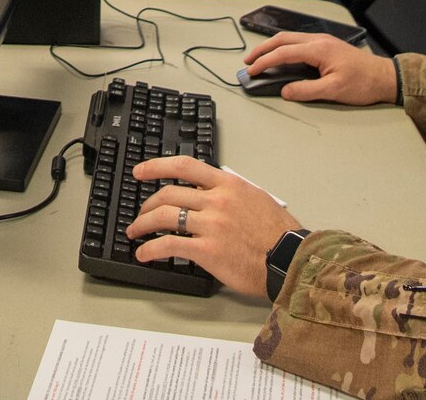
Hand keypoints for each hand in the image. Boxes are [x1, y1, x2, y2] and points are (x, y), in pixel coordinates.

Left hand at [126, 157, 301, 297]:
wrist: (290, 259)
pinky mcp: (206, 249)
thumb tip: (209, 195)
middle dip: (147, 203)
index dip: (156, 166)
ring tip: (135, 232)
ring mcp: (210, 224)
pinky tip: (144, 254)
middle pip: (168, 193)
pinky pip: (168, 245)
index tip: (141, 171)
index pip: (184, 166)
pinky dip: (150, 249)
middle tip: (140, 213)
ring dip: (142, 224)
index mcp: (228, 184)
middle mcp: (216, 200)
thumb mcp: (256, 199)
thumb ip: (230, 193)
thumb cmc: (279, 234)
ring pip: (164, 216)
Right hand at [243, 32, 397, 105]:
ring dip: (272, 47)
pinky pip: (299, 42)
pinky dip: (284, 47)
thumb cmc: (363, 83)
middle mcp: (319, 40)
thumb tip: (285, 91)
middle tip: (248, 61)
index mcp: (318, 49)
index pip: (284, 53)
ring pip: (290, 38)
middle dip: (262, 49)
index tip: (252, 70)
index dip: (265, 62)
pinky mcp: (327, 45)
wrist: (385, 77)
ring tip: (260, 58)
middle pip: (282, 39)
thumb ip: (306, 90)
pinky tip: (281, 56)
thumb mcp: (333, 91)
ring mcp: (323, 41)